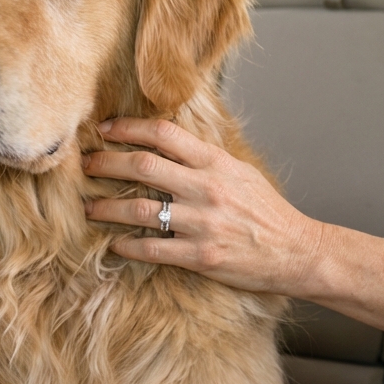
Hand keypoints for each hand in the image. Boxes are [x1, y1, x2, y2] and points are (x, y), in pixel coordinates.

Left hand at [82, 117, 322, 294]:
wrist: (298, 251)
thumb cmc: (267, 212)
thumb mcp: (240, 172)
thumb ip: (204, 159)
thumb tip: (167, 142)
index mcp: (215, 162)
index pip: (163, 134)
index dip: (128, 128)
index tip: (105, 130)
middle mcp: (206, 188)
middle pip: (143, 166)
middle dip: (107, 163)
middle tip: (85, 165)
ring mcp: (202, 223)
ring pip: (140, 208)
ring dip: (107, 208)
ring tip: (89, 208)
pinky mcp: (200, 255)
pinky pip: (152, 249)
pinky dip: (128, 246)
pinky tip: (115, 243)